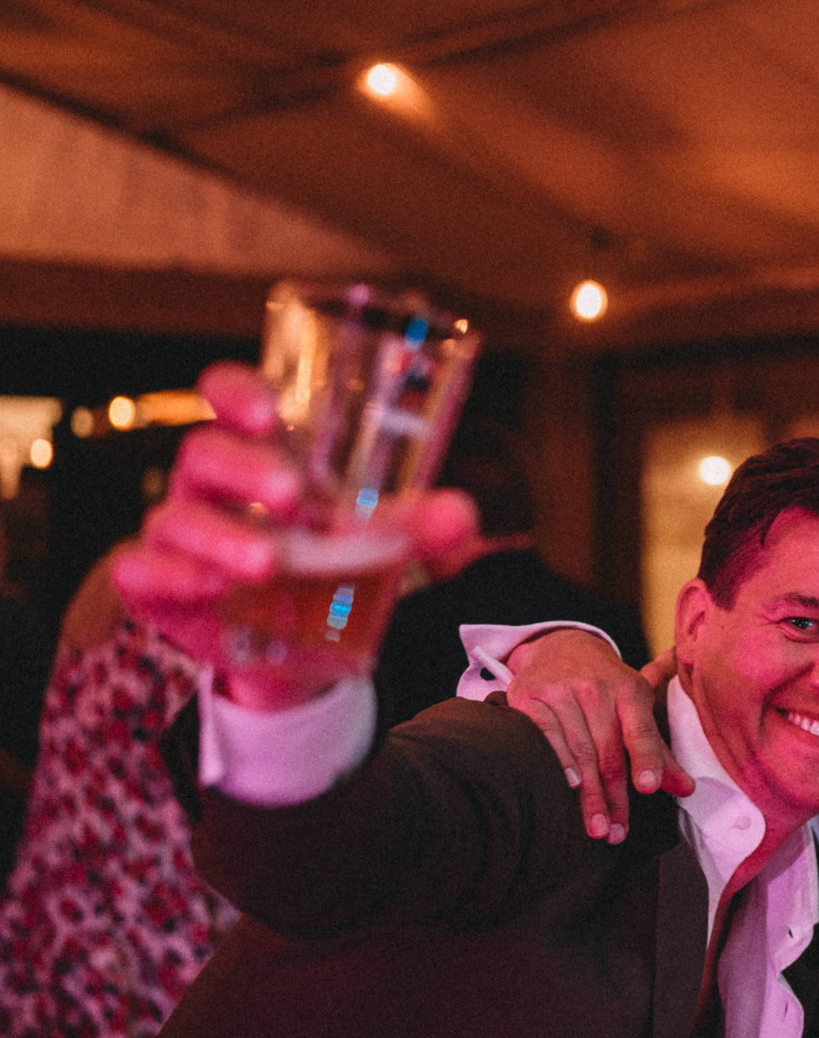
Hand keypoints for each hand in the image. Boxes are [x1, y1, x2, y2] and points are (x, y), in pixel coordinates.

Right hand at [112, 362, 475, 709]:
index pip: (229, 397)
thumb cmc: (331, 563)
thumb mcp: (378, 541)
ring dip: (221, 537)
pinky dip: (168, 576)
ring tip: (270, 563)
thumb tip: (459, 514)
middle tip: (294, 495)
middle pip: (204, 453)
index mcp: (261, 452)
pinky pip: (140, 570)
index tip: (267, 410)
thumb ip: (417, 524)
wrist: (303, 647)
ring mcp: (181, 534)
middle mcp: (212, 486)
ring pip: (176, 517)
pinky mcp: (160, 586)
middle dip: (245, 469)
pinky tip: (209, 588)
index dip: (235, 390)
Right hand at [505, 631, 689, 839]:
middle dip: (613, 796)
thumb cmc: (606, 687)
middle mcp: (595, 688)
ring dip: (586, 794)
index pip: (640, 729)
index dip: (646, 759)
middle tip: (615, 833)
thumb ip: (657, 750)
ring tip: (596, 828)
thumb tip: (687, 789)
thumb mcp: (635, 707)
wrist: (560, 646)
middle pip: (607, 750)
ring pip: (577, 749)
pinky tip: (565, 787)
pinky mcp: (529, 697)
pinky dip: (556, 761)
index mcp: (628, 690)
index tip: (648, 788)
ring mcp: (560, 691)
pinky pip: (543, 734)